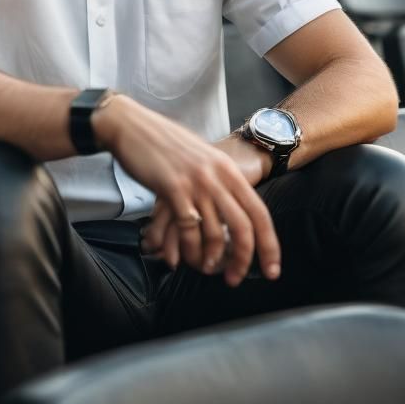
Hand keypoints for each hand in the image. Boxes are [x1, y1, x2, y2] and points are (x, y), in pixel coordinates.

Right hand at [93, 98, 279, 286]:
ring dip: (210, 258)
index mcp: (227, 169)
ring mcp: (196, 183)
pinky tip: (184, 258)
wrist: (133, 124)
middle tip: (236, 279)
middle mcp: (217, 176)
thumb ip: (217, 179)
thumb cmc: (164, 142)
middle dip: (243, 259)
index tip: (272, 269)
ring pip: (214, 233)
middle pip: (243, 227)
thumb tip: (228, 209)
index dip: (269, 245)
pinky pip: (188, 230)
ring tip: (205, 268)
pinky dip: (188, 250)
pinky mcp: (173, 189)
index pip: (259, 212)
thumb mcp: (201, 156)